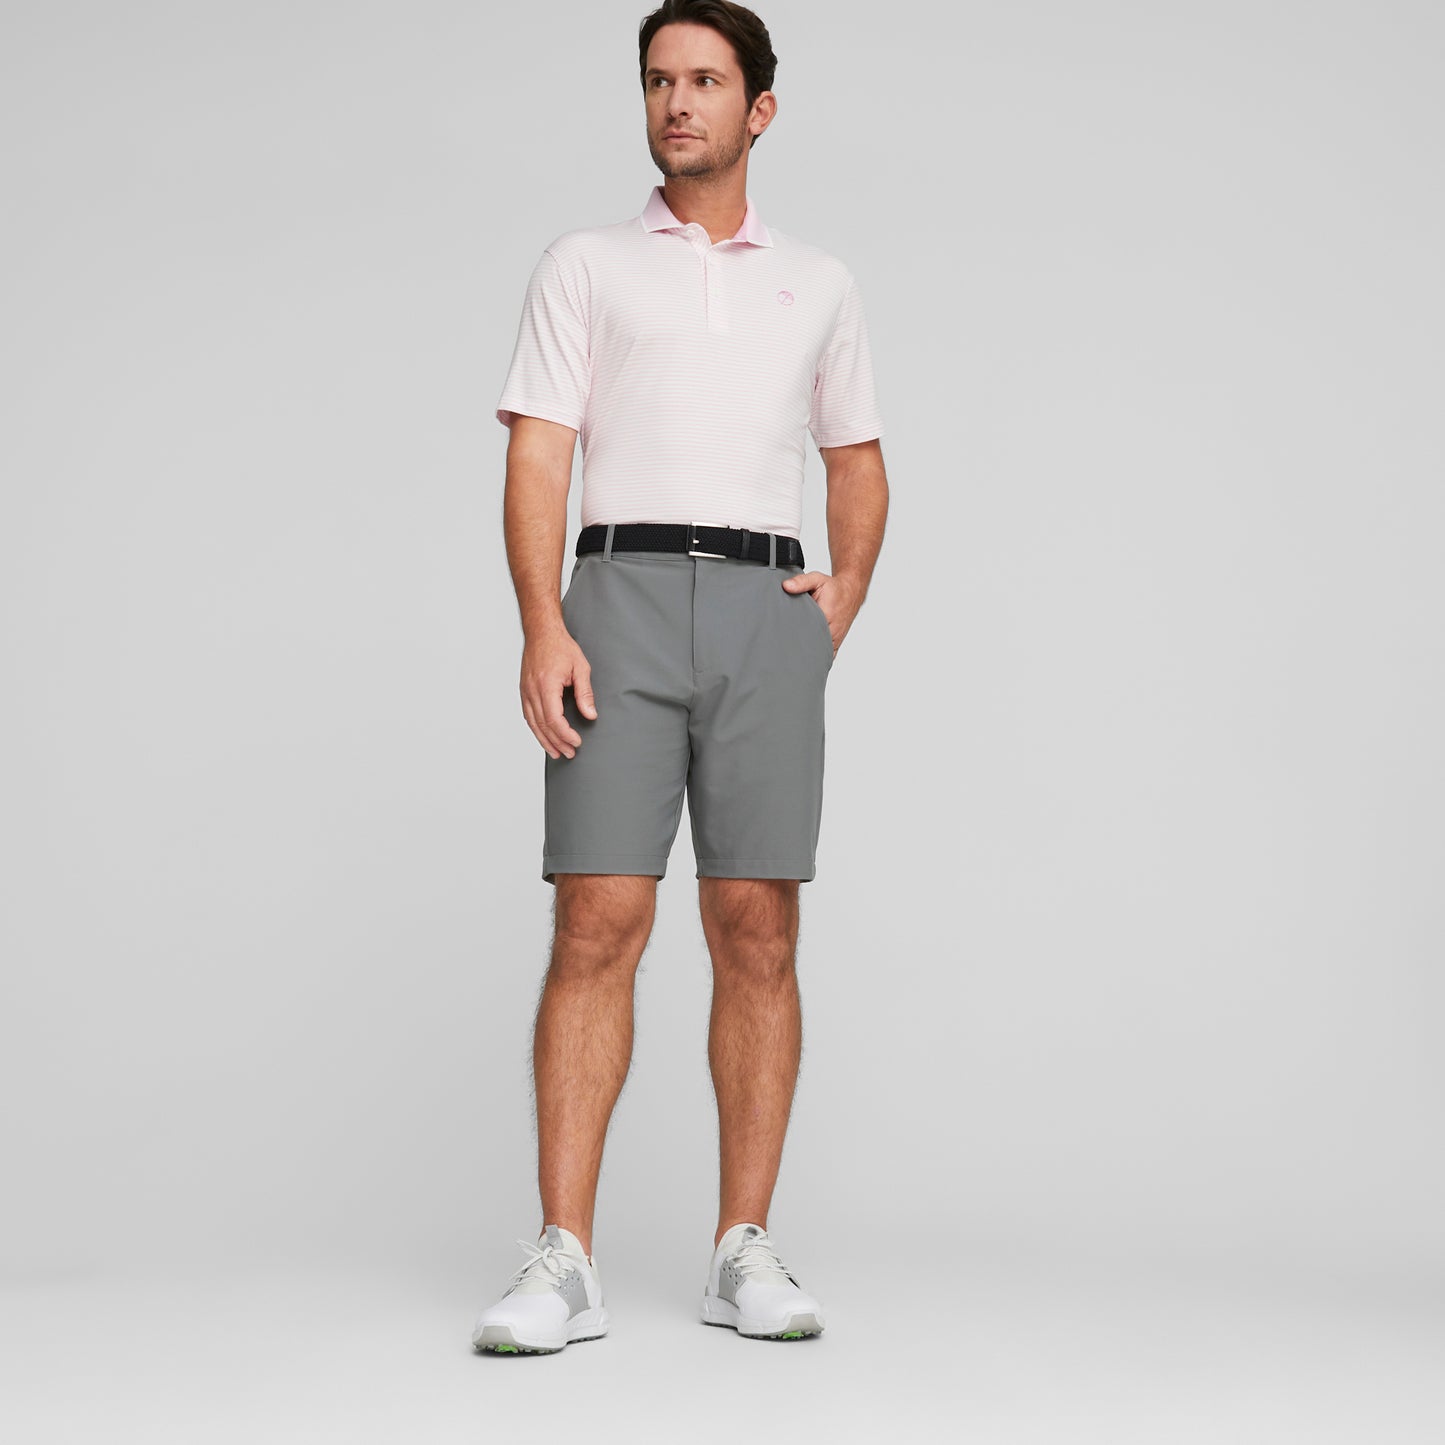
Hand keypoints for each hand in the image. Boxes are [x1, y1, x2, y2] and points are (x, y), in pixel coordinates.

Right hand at [520, 624, 596, 759]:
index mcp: (547, 685)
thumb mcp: (580, 667)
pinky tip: (544, 737)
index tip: (577, 742)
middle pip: (543, 725)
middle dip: (557, 742)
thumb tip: (590, 715)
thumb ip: (585, 693)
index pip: (554, 719)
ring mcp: (525, 691)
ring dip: (545, 740)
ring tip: (556, 753)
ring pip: (533, 723)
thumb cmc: (561, 646)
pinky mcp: (524, 691)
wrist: (541, 632)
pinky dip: (536, 729)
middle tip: (570, 753)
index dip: (565, 734)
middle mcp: (532, 691)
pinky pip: (528, 716)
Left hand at [781, 569, 856, 657]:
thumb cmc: (834, 588)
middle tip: (782, 647)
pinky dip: (817, 658)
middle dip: (797, 647)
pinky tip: (805, 660)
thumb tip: (786, 586)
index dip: (793, 636)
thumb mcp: (818, 579)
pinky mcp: (835, 644)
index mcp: (827, 617)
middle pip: (811, 646)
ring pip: (819, 654)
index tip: (782, 637)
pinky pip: (826, 657)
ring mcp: (834, 640)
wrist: (850, 593)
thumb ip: (801, 582)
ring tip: (791, 655)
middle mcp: (832, 632)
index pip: (807, 633)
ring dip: (807, 655)